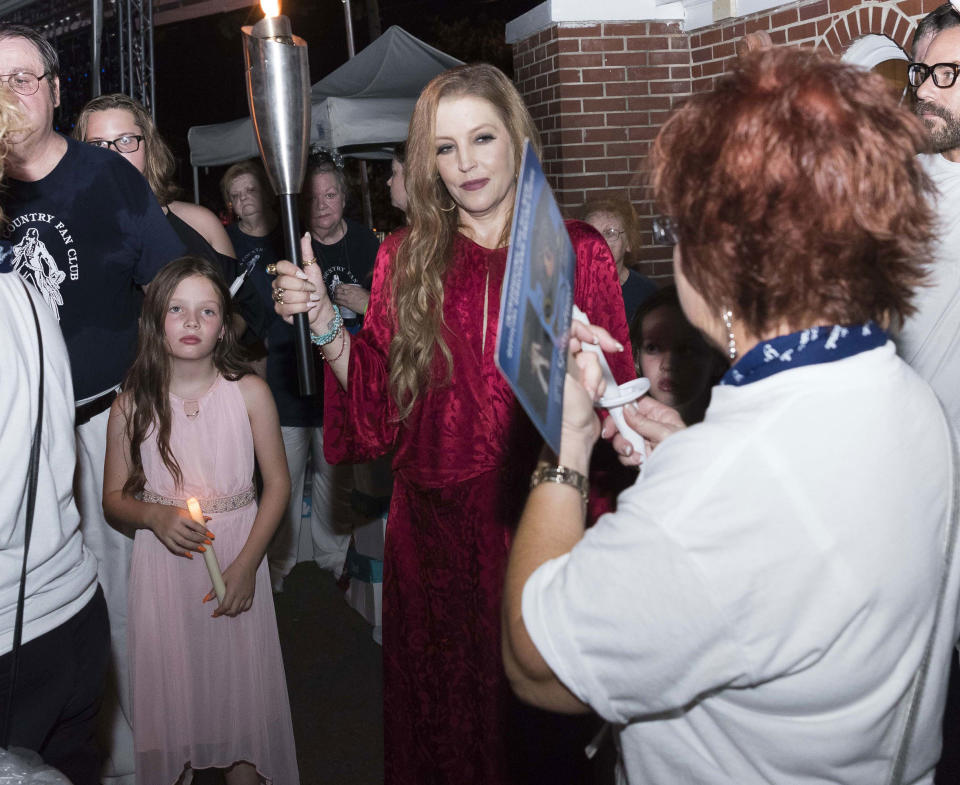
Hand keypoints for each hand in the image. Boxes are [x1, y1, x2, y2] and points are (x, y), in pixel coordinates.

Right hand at [146, 504, 212, 557]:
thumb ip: (195, 516)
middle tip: (209, 543)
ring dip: (194, 547)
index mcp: (180, 516)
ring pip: (183, 543)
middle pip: (189, 535)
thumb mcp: (183, 511)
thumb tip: (208, 519)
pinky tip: (190, 554)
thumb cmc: (171, 512)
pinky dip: (182, 552)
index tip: (211, 535)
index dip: (204, 531)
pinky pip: (174, 548)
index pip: (194, 525)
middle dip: (200, 540)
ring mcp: (169, 533)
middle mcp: (175, 525)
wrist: (153, 515)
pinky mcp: (164, 539)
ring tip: (203, 549)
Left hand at [204, 556, 255, 616]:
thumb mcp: (223, 578)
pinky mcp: (251, 594)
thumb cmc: (235, 569)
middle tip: (221, 610)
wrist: (247, 564)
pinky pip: (247, 606)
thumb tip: (208, 598)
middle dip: (225, 612)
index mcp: (232, 591)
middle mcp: (240, 595)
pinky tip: (238, 605)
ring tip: (229, 608)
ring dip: (233, 611)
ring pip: (240, 610)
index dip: (219, 611)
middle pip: (233, 611)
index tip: (216, 611)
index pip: (225, 607)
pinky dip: (242, 608)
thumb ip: (215, 589)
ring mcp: (247, 595)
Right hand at [272, 233, 335, 333]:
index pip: (280, 266)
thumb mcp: (314, 269)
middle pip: (283, 281)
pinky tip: (307, 306)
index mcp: (285, 272)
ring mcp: (277, 296)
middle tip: (311, 289)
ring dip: (304, 298)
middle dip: (302, 287)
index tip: (304, 275)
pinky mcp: (279, 310)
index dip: (292, 271)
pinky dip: (301, 307)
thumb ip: (307, 253)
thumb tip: (306, 235)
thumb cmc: (316, 288)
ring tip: (311, 298)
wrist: (320, 307)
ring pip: (286, 296)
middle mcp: (278, 283)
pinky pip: (286, 308)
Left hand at [333, 283, 369, 314]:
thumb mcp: (362, 289)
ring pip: (337, 296)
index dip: (338, 286)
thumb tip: (354, 289)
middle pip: (338, 290)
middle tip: (335, 292)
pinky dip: (336, 302)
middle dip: (335, 291)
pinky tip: (336, 302)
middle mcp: (348, 292)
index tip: (337, 287)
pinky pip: (339, 302)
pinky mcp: (347, 304)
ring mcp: (347, 298)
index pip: (341, 285)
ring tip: (335, 297)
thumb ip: (356, 289)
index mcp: (352, 287)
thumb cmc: (367, 297)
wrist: (369, 304)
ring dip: (335, 296)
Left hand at [559, 321, 625, 470]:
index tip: (594, 339)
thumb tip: (566, 330)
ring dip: (597, 376)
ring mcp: (572, 372)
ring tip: (589, 392)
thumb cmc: (566, 411)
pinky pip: (599, 374)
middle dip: (596, 355)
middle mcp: (560, 362)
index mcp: (550, 358)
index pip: (566, 329)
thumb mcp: (563, 377)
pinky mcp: (584, 381)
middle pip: (584, 341)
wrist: (578, 434)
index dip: (584, 329)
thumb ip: (563, 351)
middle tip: (613, 348)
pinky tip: (593, 396)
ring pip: (595, 359)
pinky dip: (600, 384)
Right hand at [602, 396, 685, 465]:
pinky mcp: (640, 456)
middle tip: (610, 434)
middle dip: (617, 429)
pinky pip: (625, 455)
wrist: (686, 475)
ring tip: (632, 451)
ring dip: (622, 445)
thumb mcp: (665, 432)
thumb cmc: (686, 451)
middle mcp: (649, 426)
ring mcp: (643, 442)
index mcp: (659, 414)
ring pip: (621, 438)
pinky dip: (628, 459)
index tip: (611, 411)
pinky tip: (639, 461)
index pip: (636, 402)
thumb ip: (643, 421)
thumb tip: (626, 408)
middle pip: (623, 421)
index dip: (621, 404)